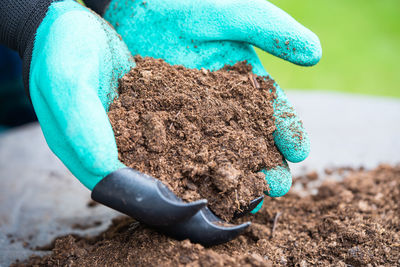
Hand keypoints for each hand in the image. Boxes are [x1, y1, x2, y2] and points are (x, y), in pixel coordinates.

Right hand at [29, 0, 206, 224]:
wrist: (74, 24)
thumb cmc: (63, 47)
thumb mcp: (68, 80)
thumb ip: (82, 122)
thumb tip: (103, 165)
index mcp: (75, 146)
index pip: (109, 181)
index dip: (139, 192)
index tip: (174, 197)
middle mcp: (98, 144)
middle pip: (133, 174)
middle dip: (165, 180)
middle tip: (199, 190)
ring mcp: (118, 129)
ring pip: (148, 154)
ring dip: (176, 160)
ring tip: (209, 166)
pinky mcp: (133, 113)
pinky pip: (156, 129)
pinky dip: (177, 133)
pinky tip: (200, 134)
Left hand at [102, 0, 321, 205]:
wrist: (139, 4)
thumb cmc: (190, 2)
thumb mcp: (235, 13)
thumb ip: (272, 31)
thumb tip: (316, 55)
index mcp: (245, 82)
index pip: (273, 111)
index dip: (288, 130)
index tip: (301, 151)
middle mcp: (223, 105)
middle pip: (249, 140)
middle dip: (265, 164)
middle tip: (276, 187)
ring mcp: (193, 115)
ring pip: (218, 151)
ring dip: (232, 176)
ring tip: (243, 198)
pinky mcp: (164, 120)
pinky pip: (179, 147)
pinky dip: (190, 167)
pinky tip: (196, 185)